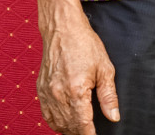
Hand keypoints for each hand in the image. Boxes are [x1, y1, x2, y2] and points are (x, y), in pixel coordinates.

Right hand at [36, 9, 118, 134]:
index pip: (82, 125)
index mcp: (75, 91)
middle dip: (80, 133)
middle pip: (68, 126)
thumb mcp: (105, 69)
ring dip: (68, 129)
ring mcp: (46, 94)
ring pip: (56, 123)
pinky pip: (46, 114)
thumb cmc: (85, 45)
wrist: (63, 30)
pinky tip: (65, 122)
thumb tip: (113, 117)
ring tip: (80, 130)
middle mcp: (57, 96)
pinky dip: (55, 121)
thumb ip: (109, 96)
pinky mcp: (40, 90)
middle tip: (91, 132)